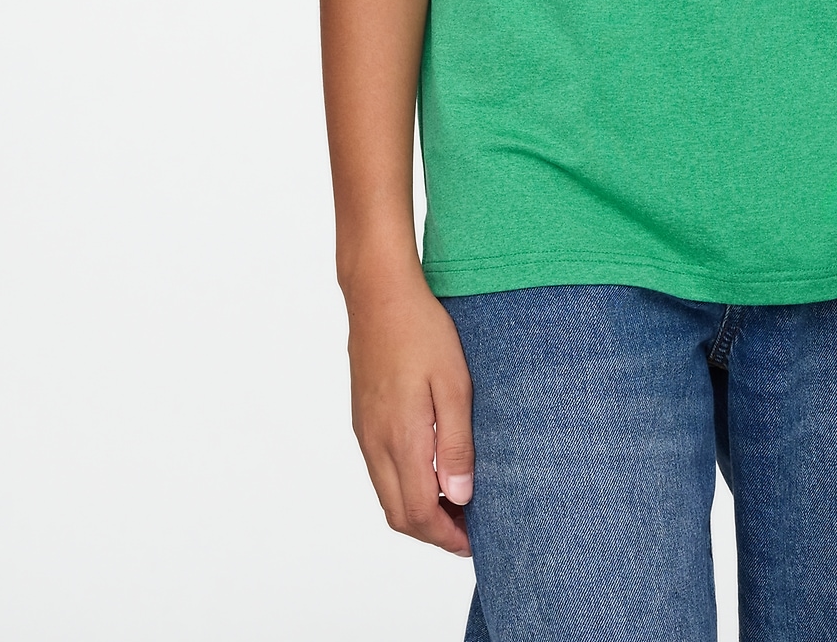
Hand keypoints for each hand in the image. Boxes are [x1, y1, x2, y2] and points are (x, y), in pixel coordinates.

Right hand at [344, 262, 475, 554]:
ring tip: (456, 500)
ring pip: (387, 494)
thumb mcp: (454, 384)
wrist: (379, 294)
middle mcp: (376, 443)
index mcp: (400, 439)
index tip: (474, 541)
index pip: (417, 514)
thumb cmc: (422, 331)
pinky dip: (405, 485)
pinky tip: (431, 468)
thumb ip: (455, 444)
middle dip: (433, 531)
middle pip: (398, 514)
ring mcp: (365, 432)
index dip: (446, 537)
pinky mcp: (362, 418)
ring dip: (418, 509)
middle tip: (469, 527)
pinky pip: (380, 470)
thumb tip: (458, 496)